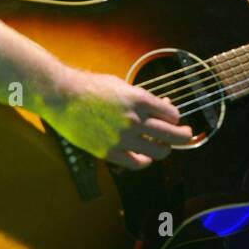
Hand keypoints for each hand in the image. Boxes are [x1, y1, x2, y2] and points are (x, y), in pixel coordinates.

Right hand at [45, 67, 192, 169]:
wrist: (62, 96)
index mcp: (139, 100)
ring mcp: (122, 138)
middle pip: (172, 135)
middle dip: (184, 136)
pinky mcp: (108, 151)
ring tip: (163, 146)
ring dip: (165, 149)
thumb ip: (143, 98)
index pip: (172, 115)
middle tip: (186, 135)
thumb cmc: (91, 87)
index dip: (176, 117)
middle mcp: (134, 120)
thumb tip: (163, 106)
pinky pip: (136, 163)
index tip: (174, 118)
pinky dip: (145, 161)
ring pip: (158, 152)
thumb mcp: (121, 85)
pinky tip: (144, 157)